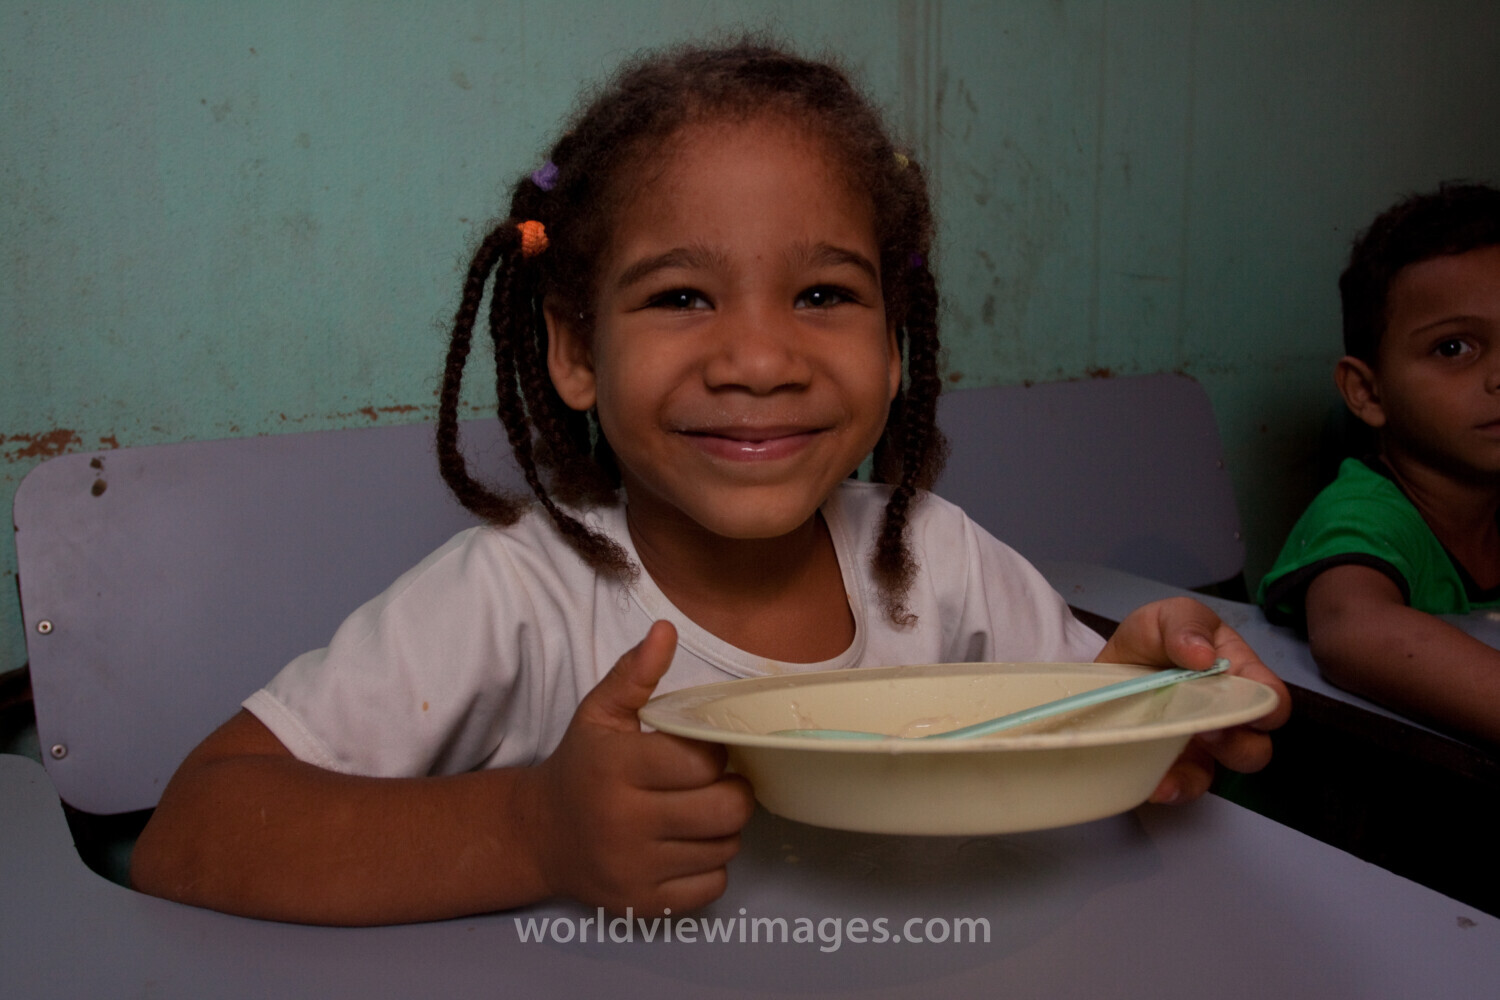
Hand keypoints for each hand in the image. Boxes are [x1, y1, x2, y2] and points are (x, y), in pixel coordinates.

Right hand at [523, 621, 755, 913]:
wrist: (541, 834)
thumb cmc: (582, 766)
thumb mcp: (600, 714)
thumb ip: (634, 673)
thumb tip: (665, 631)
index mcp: (618, 768)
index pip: (702, 761)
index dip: (715, 751)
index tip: (705, 748)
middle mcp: (625, 822)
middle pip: (726, 810)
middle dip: (734, 791)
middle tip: (717, 781)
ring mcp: (635, 868)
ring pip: (725, 847)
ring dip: (723, 828)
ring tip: (700, 810)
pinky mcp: (645, 903)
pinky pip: (712, 886)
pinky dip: (712, 865)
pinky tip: (688, 845)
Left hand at [1097, 598, 1290, 803]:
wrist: (1110, 666)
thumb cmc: (1152, 639)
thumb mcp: (1166, 616)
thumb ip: (1186, 624)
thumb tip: (1204, 654)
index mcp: (1239, 675)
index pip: (1273, 698)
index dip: (1265, 707)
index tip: (1237, 699)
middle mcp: (1228, 716)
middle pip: (1256, 746)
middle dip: (1235, 743)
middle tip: (1205, 727)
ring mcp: (1203, 745)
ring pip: (1221, 775)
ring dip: (1202, 771)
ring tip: (1172, 753)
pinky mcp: (1175, 764)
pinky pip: (1182, 786)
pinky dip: (1171, 788)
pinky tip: (1154, 784)